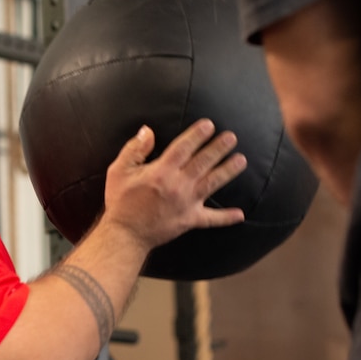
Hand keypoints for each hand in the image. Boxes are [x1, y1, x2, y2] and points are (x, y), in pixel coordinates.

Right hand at [102, 118, 246, 251]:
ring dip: (228, 171)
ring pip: (213, 183)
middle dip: (219, 148)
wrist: (125, 234)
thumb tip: (147, 131)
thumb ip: (134, 149)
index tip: (209, 125)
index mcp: (161, 171)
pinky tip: (240, 214)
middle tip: (232, 137)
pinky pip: (211, 220)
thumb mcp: (119, 171)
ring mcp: (187, 203)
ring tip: (241, 160)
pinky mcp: (190, 220)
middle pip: (203, 162)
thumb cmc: (121, 202)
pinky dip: (226, 218)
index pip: (184, 147)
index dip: (197, 134)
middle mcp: (179, 185)